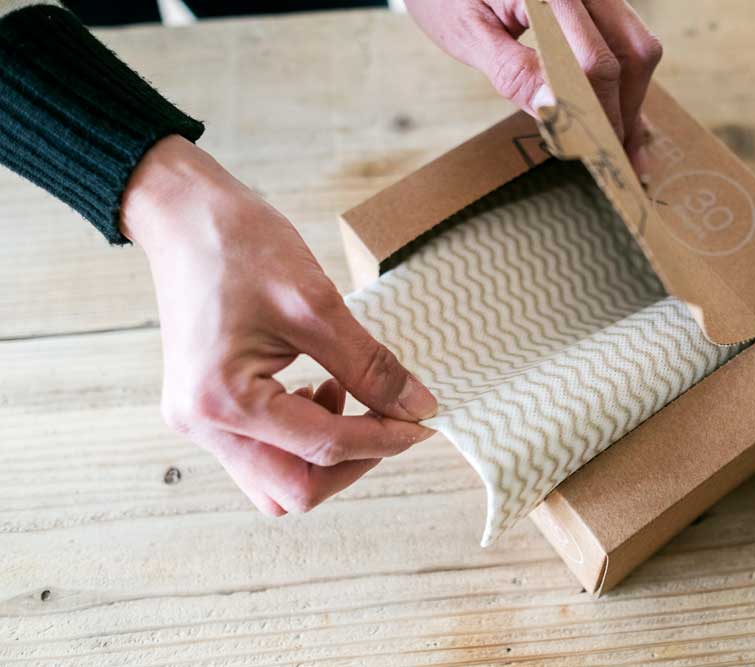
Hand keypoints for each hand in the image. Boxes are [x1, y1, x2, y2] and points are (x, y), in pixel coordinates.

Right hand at [121, 135, 437, 514]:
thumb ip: (370, 365)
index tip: (424, 422)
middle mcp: (203, 424)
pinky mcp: (205, 409)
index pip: (324, 448)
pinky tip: (320, 390)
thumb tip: (418, 407)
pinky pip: (262, 453)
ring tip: (347, 396)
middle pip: (295, 490)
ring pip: (277, 481)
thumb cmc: (240, 246)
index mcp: (224, 400)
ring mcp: (198, 421)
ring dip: (325, 455)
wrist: (183, 215)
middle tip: (390, 420)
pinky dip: (302, 438)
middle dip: (353, 462)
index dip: (385, 438)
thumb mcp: (316, 303)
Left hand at [406, 0, 661, 166]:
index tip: (596, 155)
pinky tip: (618, 116)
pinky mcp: (595, 1)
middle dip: (624, 111)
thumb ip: (512, 70)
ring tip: (618, 146)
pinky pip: (623, 40)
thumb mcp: (468, 34)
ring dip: (629, 99)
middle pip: (632, 54)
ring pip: (637, 48)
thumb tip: (555, 110)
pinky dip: (622, 81)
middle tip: (612, 160)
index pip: (595, 62)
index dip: (599, 115)